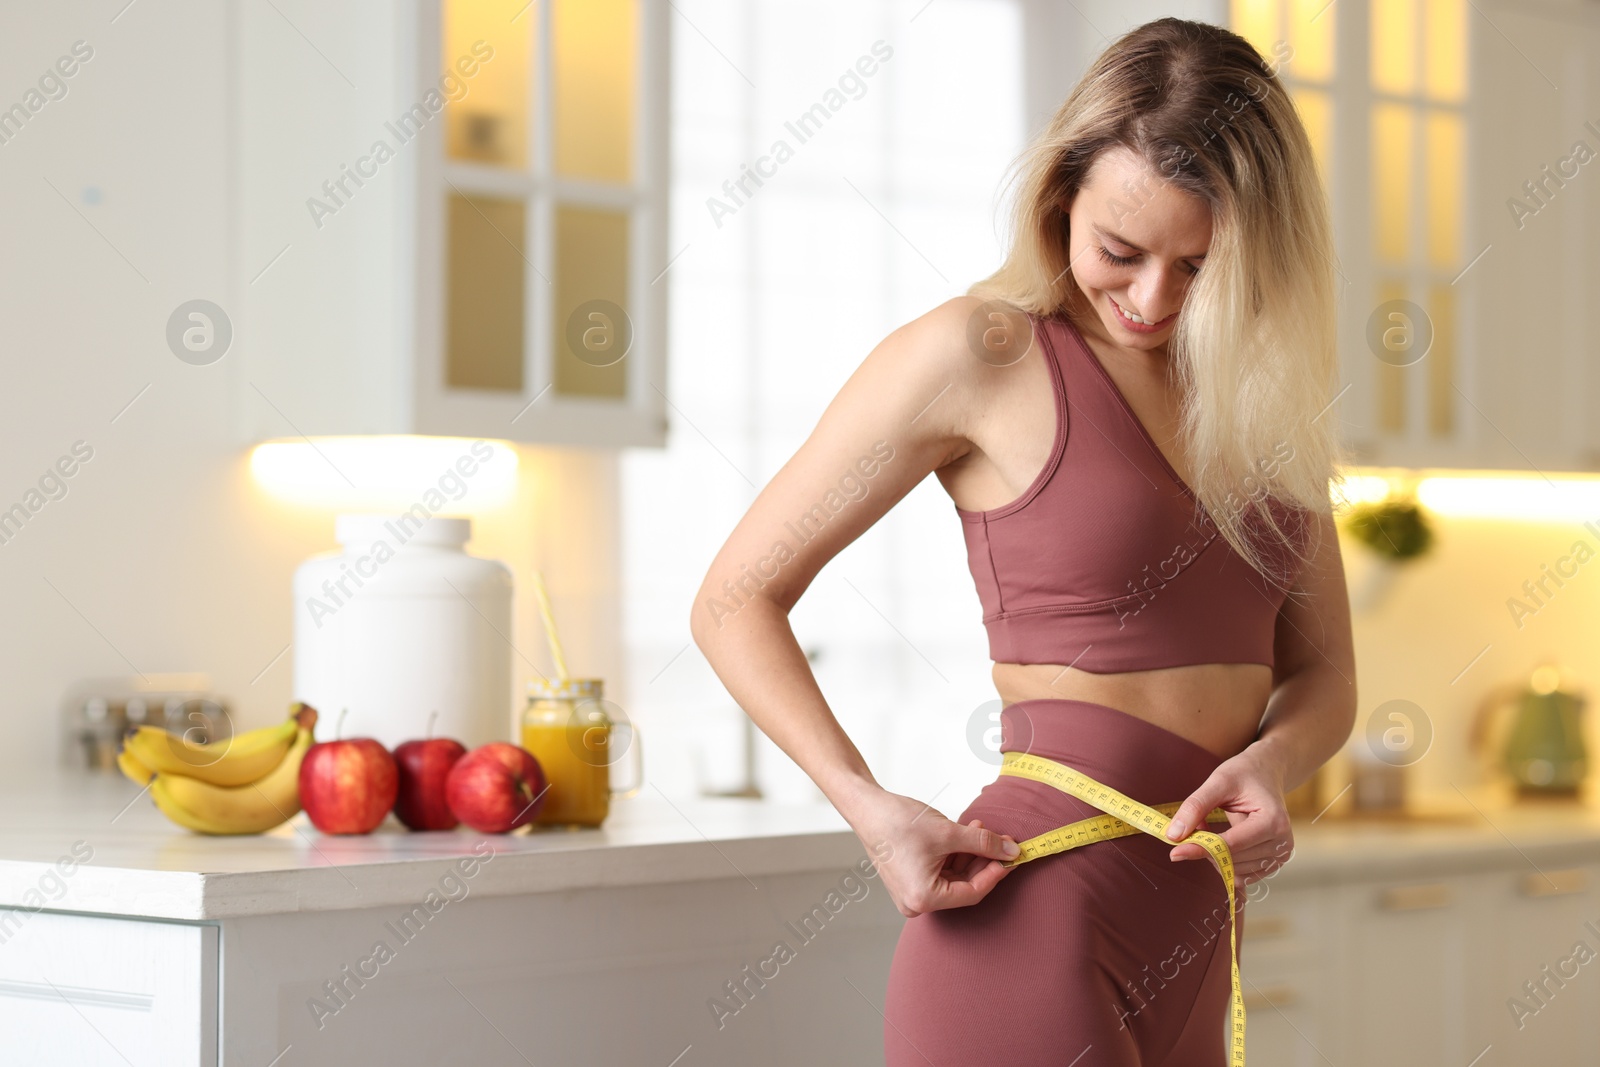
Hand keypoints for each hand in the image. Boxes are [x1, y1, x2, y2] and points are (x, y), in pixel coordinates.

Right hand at [848, 788, 1019, 917]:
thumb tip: (1011, 851)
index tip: (1011, 857)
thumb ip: (984, 843)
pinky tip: (965, 834)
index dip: (994, 873)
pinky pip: (941, 872)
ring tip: (981, 828)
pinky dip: (955, 855)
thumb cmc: (899, 822)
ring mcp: (911, 893)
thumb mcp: (948, 832)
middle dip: (983, 861)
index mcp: (923, 899)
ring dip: (970, 855)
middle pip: (963, 887)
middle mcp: (916, 903)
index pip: (971, 892)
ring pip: (954, 878)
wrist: (867, 809)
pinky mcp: (910, 880)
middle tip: (1002, 841)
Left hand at [1164, 742, 1293, 889]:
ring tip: (1212, 828)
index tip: (1174, 851)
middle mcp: (1282, 842)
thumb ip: (1195, 807)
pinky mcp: (1273, 863)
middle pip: (1232, 860)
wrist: (1267, 774)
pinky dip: (1225, 862)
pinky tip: (1222, 841)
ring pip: (1235, 871)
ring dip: (1215, 855)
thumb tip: (1173, 835)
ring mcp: (1280, 856)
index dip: (1201, 849)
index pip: (1231, 845)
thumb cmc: (1244, 774)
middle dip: (1207, 848)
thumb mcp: (1218, 782)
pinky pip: (1242, 876)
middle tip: (1196, 825)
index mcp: (1273, 820)